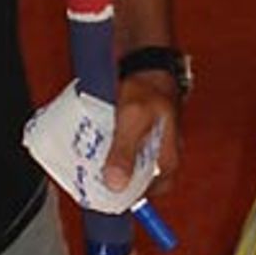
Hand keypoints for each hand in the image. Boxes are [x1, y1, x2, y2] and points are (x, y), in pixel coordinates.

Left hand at [104, 69, 180, 194]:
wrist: (144, 57)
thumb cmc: (145, 86)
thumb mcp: (132, 119)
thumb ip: (124, 152)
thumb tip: (115, 185)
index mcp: (167, 156)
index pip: (151, 191)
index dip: (130, 197)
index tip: (107, 197)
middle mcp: (160, 152)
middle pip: (137, 178)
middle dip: (116, 180)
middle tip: (93, 178)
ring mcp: (149, 141)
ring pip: (128, 163)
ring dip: (109, 164)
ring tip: (88, 163)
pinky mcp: (136, 129)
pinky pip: (121, 146)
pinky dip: (107, 147)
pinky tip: (92, 144)